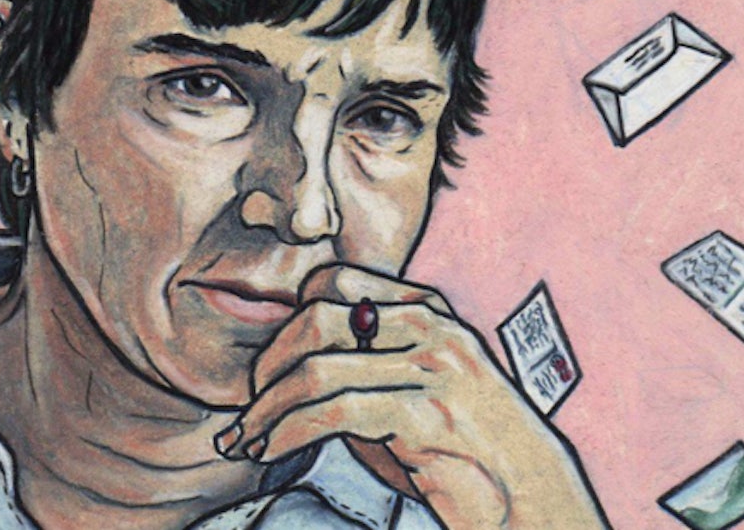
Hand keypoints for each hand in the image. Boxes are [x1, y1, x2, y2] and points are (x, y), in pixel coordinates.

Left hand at [214, 264, 606, 528]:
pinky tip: (271, 449)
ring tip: (246, 440)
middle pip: (318, 317)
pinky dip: (288, 431)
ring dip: (266, 409)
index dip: (289, 320)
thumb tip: (286, 368)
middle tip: (248, 410)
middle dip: (268, 365)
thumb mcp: (414, 388)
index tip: (266, 369)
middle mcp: (431, 326)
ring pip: (318, 367)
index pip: (335, 281)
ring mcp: (433, 367)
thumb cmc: (466, 450)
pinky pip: (335, 412)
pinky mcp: (429, 414)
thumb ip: (363, 366)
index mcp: (427, 308)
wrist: (532, 497)